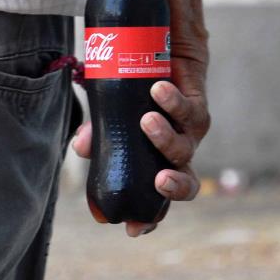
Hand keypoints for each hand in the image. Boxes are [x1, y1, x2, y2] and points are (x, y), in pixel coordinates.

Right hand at [71, 58, 210, 237]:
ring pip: (183, 148)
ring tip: (145, 119)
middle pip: (187, 186)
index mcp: (153, 165)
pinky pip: (190, 112)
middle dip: (174, 188)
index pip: (156, 202)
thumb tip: (81, 148)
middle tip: (159, 181)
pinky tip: (157, 89)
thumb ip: (96, 132)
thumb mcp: (108, 112)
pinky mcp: (198, 109)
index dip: (149, 219)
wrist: (158, 51)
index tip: (133, 228)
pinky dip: (172, 103)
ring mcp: (188, 134)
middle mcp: (174, 156)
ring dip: (164, 138)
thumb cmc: (130, 90)